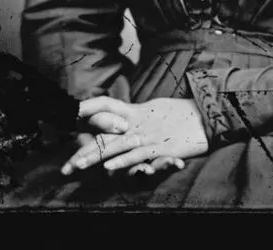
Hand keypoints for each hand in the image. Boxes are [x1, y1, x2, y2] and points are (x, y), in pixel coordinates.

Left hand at [62, 97, 208, 175]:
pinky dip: (123, 162)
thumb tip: (125, 117)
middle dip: (84, 150)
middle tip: (66, 165)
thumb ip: (138, 115)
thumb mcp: (155, 108)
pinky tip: (109, 168)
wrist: (205, 115)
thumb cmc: (181, 113)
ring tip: (78, 165)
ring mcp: (147, 135)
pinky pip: (137, 155)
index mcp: (136, 111)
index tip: (68, 113)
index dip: (87, 107)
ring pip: (116, 146)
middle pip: (104, 134)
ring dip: (96, 157)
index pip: (105, 104)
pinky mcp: (159, 148)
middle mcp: (137, 122)